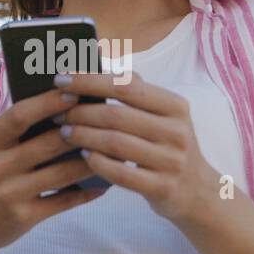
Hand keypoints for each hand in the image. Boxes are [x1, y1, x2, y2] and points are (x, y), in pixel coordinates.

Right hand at [0, 87, 107, 253]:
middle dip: (80, 130)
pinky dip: (86, 192)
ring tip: (115, 150)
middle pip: (47, 143)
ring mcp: (9, 194)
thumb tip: (60, 106)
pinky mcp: (23, 217)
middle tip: (108, 119)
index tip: (75, 92)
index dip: (48, 102)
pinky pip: (63, 202)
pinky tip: (103, 184)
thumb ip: (14, 132)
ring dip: (91, 161)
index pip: (20, 116)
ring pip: (61, 173)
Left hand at [52, 71, 219, 224]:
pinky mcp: (162, 188)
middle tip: (57, 112)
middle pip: (117, 116)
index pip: (126, 86)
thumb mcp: (164, 116)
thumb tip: (96, 62)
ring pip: (115, 144)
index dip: (90, 81)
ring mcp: (171, 161)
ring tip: (64, 131)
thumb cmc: (168, 146)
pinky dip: (97, 162)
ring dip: (83, 136)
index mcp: (176, 106)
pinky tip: (83, 156)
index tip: (61, 79)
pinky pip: (120, 173)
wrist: (197, 192)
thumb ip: (136, 90)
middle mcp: (177, 132)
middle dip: (80, 112)